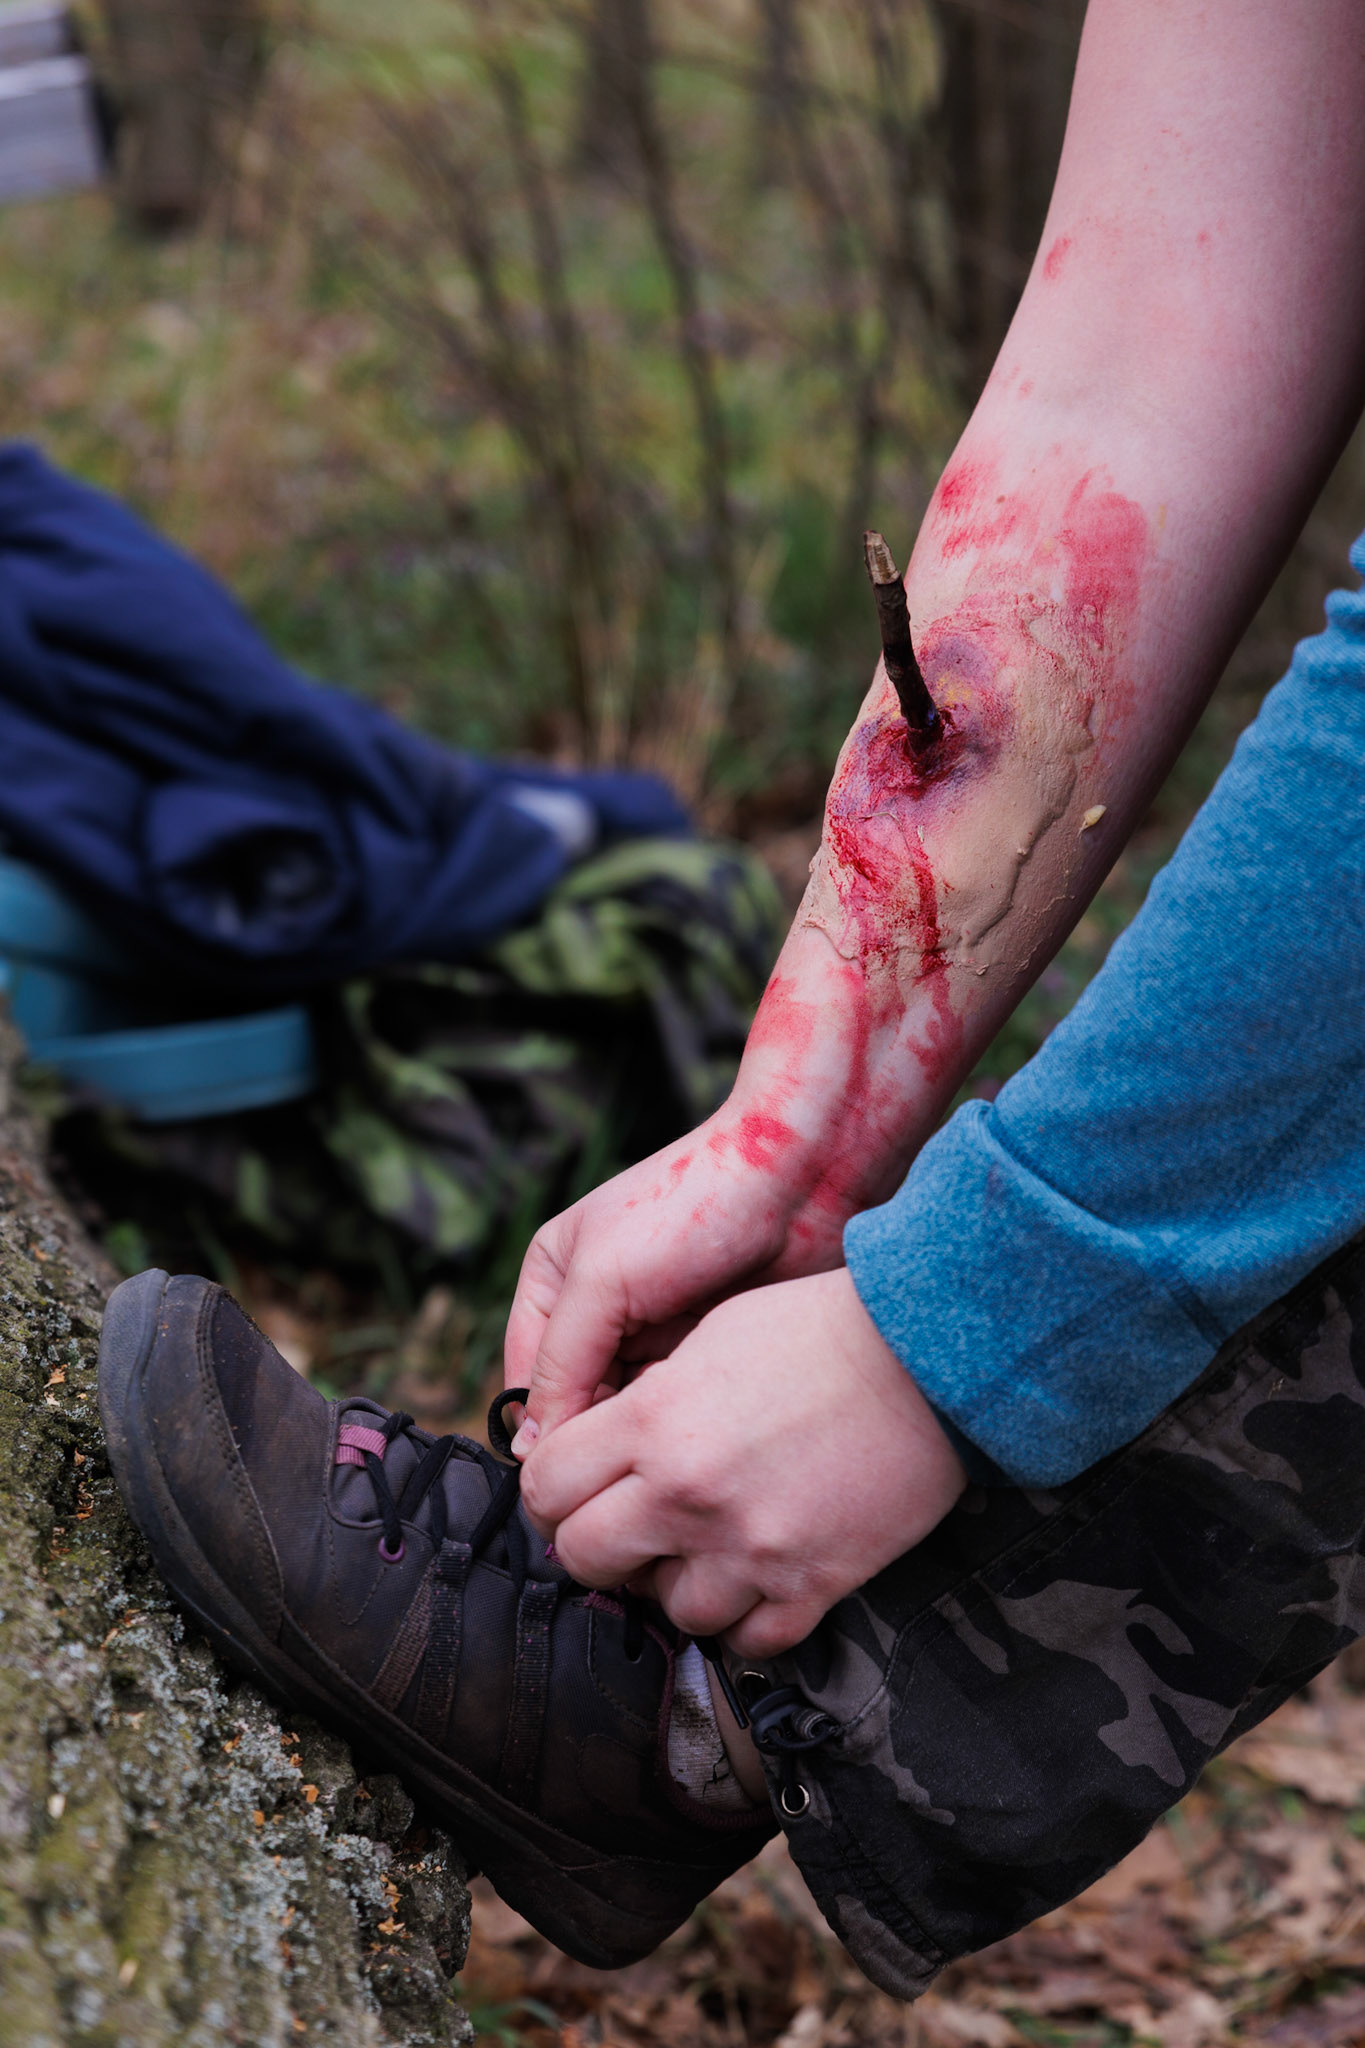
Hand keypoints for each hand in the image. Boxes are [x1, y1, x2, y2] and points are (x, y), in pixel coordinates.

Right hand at [504, 1100, 849, 1446]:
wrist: (797, 1178)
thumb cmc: (692, 1207)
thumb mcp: (603, 1280)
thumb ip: (561, 1362)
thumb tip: (530, 1450)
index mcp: (554, 1280)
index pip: (527, 1378)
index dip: (544, 1431)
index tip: (569, 1477)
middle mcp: (597, 1310)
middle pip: (579, 1404)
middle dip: (604, 1428)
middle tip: (634, 1451)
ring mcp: (652, 1332)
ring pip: (630, 1413)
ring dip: (650, 1424)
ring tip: (679, 1417)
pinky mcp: (702, 1350)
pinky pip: (678, 1408)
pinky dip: (687, 1416)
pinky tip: (710, 1410)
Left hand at [516, 1267, 966, 1657]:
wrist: (929, 1358)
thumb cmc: (819, 1329)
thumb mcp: (709, 1338)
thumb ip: (647, 1400)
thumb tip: (606, 1447)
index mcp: (652, 1421)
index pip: (545, 1486)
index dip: (552, 1490)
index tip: (573, 1488)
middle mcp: (687, 1492)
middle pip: (584, 1559)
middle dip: (597, 1545)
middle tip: (627, 1526)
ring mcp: (749, 1548)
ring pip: (667, 1611)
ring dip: (677, 1584)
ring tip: (705, 1546)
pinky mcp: (812, 1586)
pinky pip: (748, 1641)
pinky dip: (747, 1617)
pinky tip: (758, 1576)